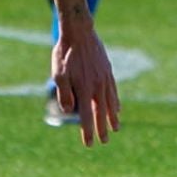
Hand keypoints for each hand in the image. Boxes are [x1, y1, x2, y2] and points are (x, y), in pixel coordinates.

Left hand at [51, 27, 120, 145]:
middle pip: (100, 113)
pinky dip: (116, 102)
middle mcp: (97, 86)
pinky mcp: (108, 72)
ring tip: (115, 129)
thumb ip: (64, 93)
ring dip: (112, 118)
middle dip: (102, 129)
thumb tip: (69, 111)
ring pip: (110, 103)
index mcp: (83, 88)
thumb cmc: (64, 54)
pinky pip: (114, 91)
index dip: (88, 131)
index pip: (86, 116)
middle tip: (103, 142)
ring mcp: (105, 79)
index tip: (89, 144)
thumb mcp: (58, 74)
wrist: (79, 32)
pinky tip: (118, 109)